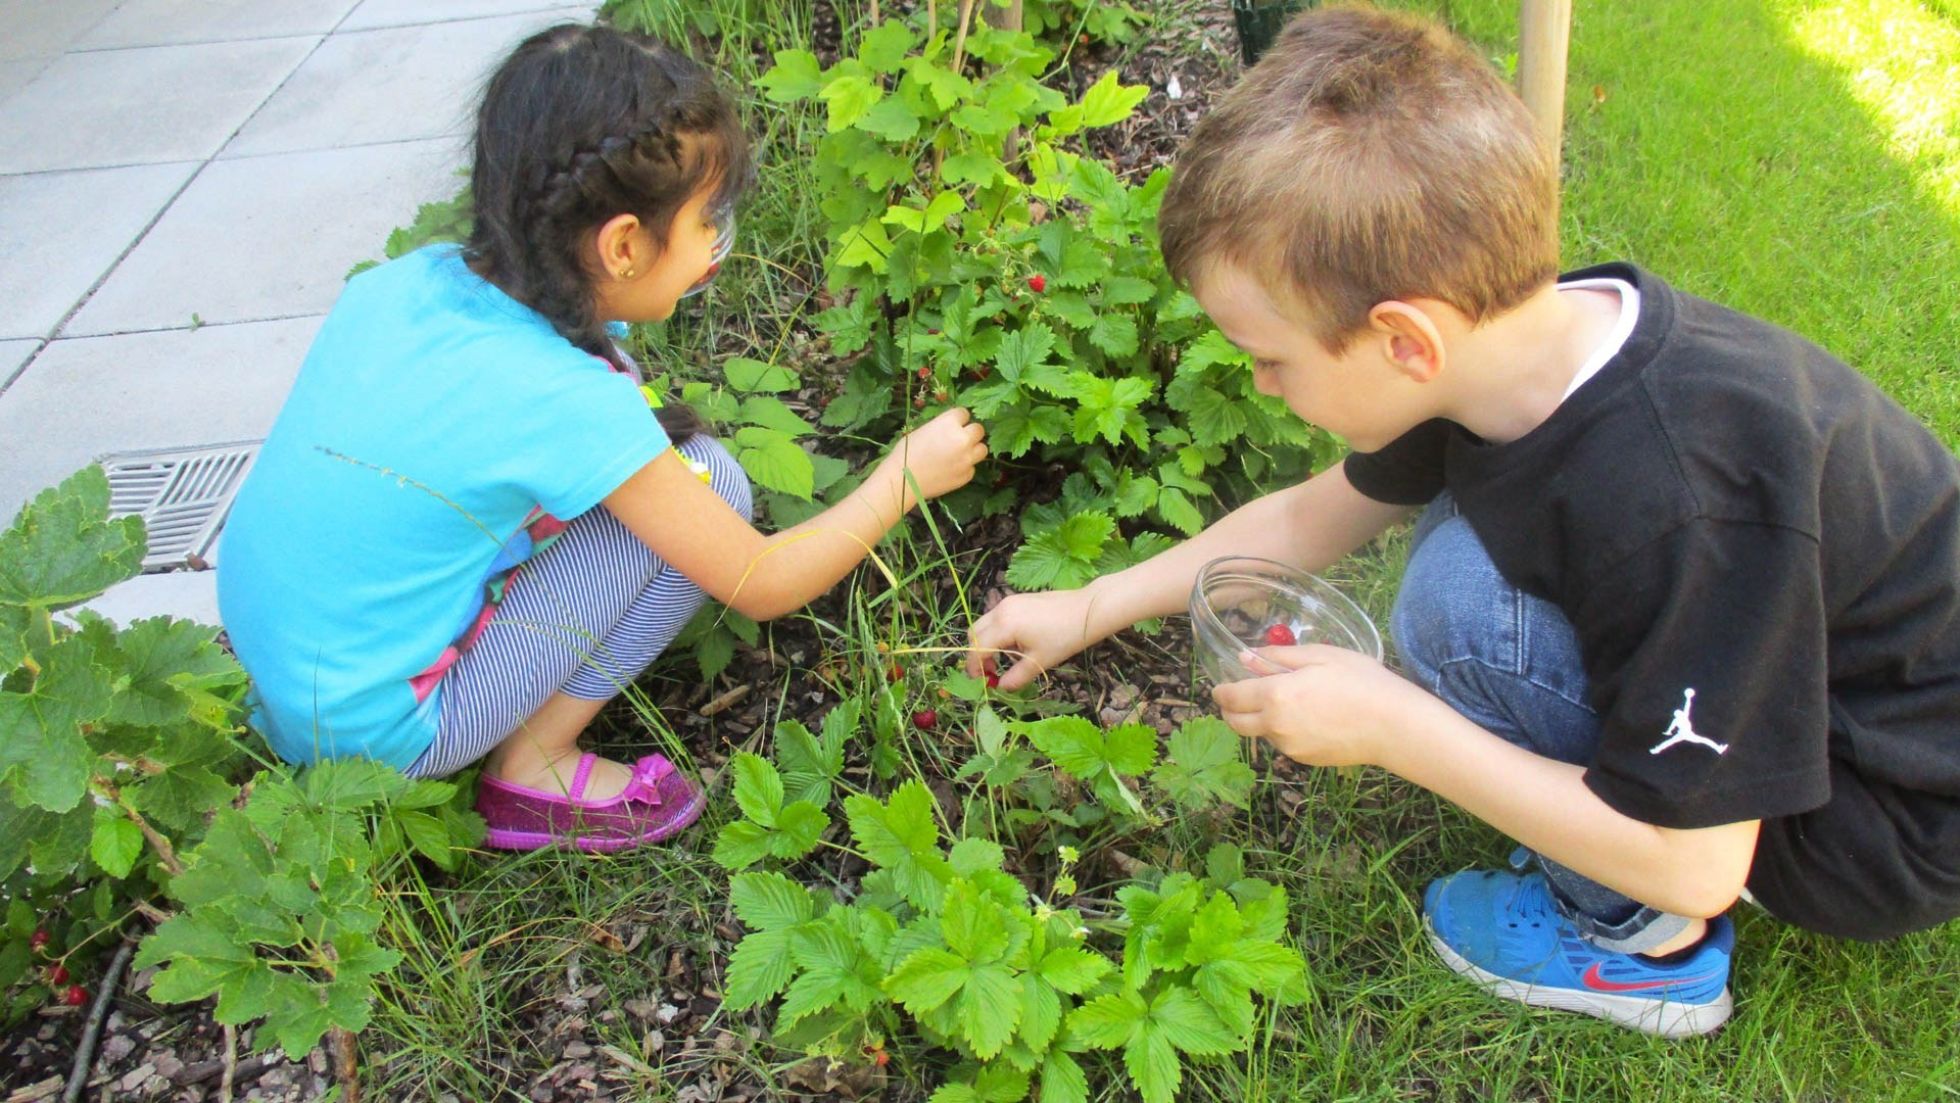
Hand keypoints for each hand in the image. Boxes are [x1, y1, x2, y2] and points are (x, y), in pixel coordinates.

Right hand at [883, 407, 987, 503]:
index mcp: (949, 423)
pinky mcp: (966, 476)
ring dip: (973, 449)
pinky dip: (965, 467)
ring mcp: (967, 459)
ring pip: (982, 449)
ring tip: (960, 453)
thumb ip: (942, 427)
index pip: (964, 413)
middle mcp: (963, 439)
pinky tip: (951, 469)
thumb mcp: (924, 430)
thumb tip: (953, 427)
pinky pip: (972, 467)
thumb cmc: (906, 452)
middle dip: (970, 432)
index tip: (952, 425)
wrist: (903, 480)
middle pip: (978, 430)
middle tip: (959, 438)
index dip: (958, 420)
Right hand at [965, 588, 1106, 690]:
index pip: (976, 649)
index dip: (975, 668)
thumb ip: (1016, 677)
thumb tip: (1001, 688)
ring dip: (986, 643)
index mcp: (1004, 626)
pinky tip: (1015, 643)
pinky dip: (997, 632)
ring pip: (984, 624)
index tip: (983, 683)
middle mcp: (1001, 610)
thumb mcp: (1039, 661)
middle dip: (978, 655)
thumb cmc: (1064, 637)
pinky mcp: (1017, 599)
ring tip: (1006, 659)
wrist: (1087, 611)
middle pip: (973, 634)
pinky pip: (996, 617)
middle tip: (992, 671)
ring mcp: (1008, 602)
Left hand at [1209, 644, 1427, 768]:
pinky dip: (1283, 731)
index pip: (1231, 697)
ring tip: (1283, 702)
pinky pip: (1284, 743)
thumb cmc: (1361, 682)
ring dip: (1260, 720)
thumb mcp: (1320, 656)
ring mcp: (1290, 747)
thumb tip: (1247, 657)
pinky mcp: (1305, 759)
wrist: (1394, 725)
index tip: (1220, 686)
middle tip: (1236, 697)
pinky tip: (1306, 717)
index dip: (1221, 691)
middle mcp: (1276, 726)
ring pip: (1261, 734)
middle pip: (1236, 723)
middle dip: (1229, 710)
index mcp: (1275, 696)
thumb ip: (1278, 657)